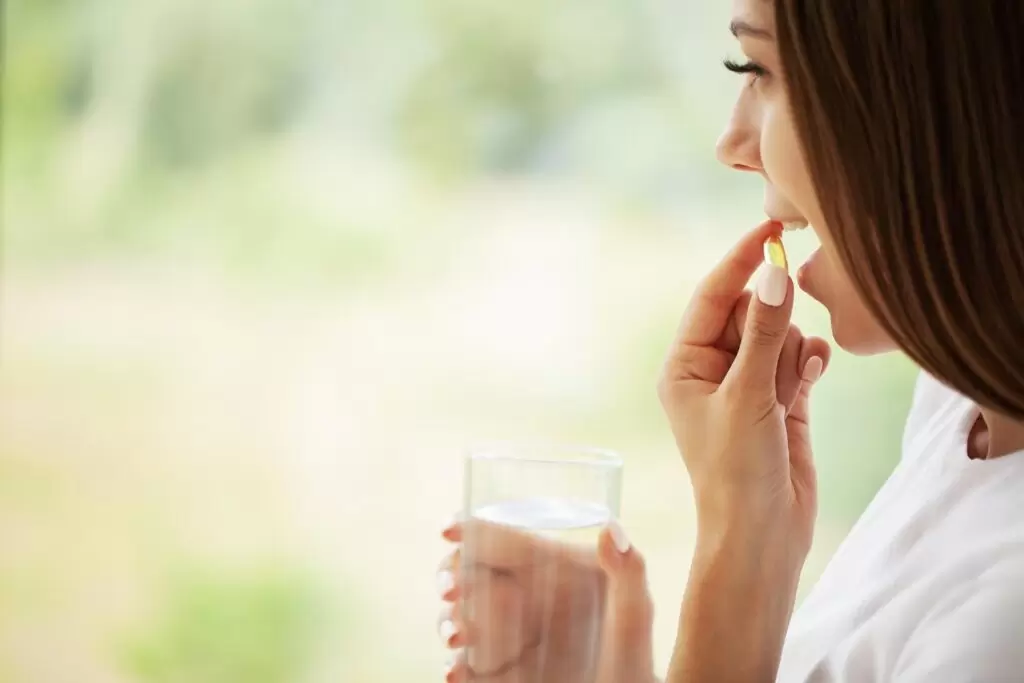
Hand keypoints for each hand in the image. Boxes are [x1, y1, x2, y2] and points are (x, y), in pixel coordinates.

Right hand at [436, 517, 655, 682]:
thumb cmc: (634, 658)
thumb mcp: (635, 617)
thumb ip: (628, 573)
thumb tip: (610, 526)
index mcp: (549, 570)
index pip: (503, 538)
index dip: (471, 528)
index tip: (448, 530)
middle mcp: (520, 598)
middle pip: (469, 573)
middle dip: (451, 577)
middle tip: (452, 592)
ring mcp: (504, 636)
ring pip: (459, 617)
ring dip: (449, 622)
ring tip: (459, 637)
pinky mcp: (496, 673)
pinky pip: (465, 665)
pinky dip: (455, 667)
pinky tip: (457, 672)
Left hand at [657, 220, 830, 557]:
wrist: (763, 535)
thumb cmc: (736, 472)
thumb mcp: (748, 396)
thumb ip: (764, 332)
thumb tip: (775, 271)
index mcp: (682, 364)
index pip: (711, 295)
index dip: (741, 261)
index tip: (773, 227)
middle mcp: (711, 368)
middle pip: (752, 311)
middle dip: (773, 329)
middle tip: (774, 372)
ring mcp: (747, 382)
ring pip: (782, 333)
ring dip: (792, 357)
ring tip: (784, 399)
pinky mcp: (780, 397)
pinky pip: (800, 357)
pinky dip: (809, 364)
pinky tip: (810, 384)